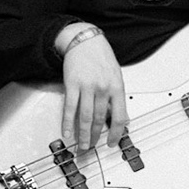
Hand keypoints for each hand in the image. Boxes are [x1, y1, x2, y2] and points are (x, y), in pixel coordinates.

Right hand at [58, 26, 126, 150]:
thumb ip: (117, 98)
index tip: (112, 142)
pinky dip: (68, 122)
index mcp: (117, 88)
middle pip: (100, 119)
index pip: (120, 117)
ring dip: (83, 134)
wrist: (85, 41)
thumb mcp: (117, 77)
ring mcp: (87, 87)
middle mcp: (103, 89)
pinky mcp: (72, 84)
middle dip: (95, 137)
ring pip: (85, 116)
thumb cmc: (102, 58)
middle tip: (92, 148)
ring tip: (81, 145)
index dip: (116, 133)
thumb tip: (122, 118)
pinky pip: (70, 108)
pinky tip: (67, 132)